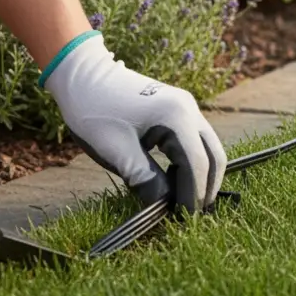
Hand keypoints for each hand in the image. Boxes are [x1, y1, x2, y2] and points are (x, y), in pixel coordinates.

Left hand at [41, 32, 225, 213]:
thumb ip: (146, 181)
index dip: (193, 195)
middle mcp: (189, 109)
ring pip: (208, 148)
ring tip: (184, 202)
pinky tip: (176, 180)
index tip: (183, 220)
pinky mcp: (178, 109)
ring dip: (200, 176)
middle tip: (190, 216)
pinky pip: (195, 141)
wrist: (81, 75)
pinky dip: (192, 163)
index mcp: (177, 117)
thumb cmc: (94, 112)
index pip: (197, 165)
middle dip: (205, 188)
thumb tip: (166, 206)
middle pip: (213, 156)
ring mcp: (186, 107)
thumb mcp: (117, 152)